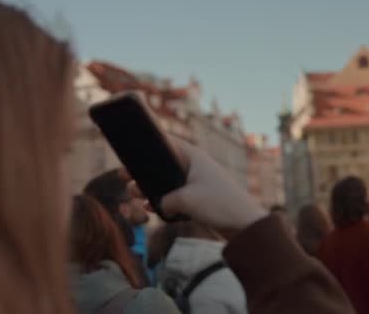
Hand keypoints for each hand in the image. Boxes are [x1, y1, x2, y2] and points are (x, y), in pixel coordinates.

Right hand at [131, 139, 266, 230]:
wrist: (245, 225)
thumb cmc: (218, 204)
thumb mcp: (185, 200)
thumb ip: (165, 200)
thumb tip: (160, 205)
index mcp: (194, 157)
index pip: (167, 142)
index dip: (148, 144)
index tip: (130, 146)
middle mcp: (195, 166)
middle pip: (164, 164)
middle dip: (143, 171)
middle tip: (123, 175)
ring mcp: (198, 183)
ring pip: (168, 182)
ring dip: (150, 188)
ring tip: (132, 193)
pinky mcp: (201, 199)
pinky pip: (176, 197)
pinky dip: (163, 201)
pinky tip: (148, 207)